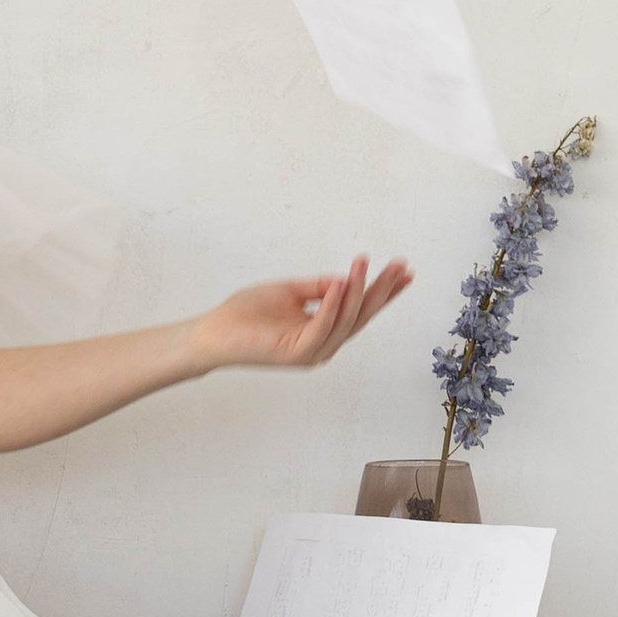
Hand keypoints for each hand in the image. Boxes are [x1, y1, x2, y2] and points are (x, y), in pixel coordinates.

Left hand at [201, 256, 412, 373]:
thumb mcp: (290, 291)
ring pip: (346, 320)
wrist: (213, 333)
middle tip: (400, 266)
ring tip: (362, 263)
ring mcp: (312, 351)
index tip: (403, 270)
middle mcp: (323, 343)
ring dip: (357, 290)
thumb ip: (319, 287)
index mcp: (323, 330)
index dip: (383, 291)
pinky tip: (340, 282)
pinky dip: (332, 304)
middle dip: (382, 290)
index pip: (360, 310)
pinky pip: (323, 326)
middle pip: (361, 315)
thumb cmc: (246, 314)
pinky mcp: (297, 353)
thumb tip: (346, 278)